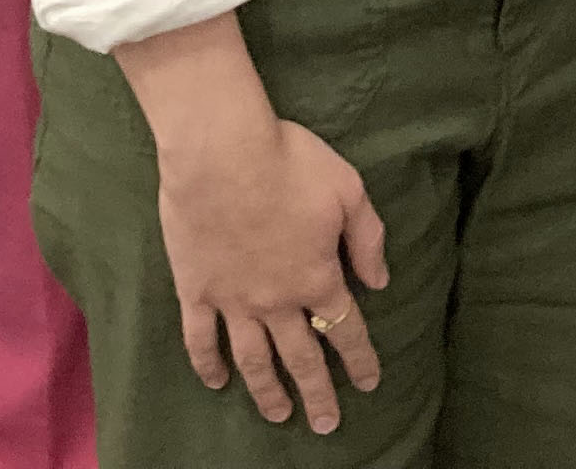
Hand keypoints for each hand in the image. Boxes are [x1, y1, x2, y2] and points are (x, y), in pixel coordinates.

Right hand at [121, 19, 391, 432]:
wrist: (220, 150)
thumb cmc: (289, 162)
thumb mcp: (348, 190)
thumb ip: (367, 239)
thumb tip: (379, 282)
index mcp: (317, 279)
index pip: (345, 330)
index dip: (359, 360)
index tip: (368, 384)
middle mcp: (277, 301)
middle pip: (301, 357)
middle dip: (317, 393)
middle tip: (326, 424)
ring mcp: (233, 301)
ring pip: (253, 360)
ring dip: (268, 392)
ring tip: (278, 416)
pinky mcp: (195, 291)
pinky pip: (201, 340)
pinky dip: (208, 365)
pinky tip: (216, 382)